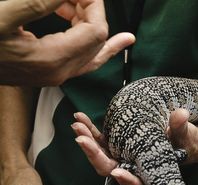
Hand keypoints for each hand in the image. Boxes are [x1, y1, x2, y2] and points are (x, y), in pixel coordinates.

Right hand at [0, 0, 134, 85]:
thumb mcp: (3, 14)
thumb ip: (39, 2)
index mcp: (53, 59)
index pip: (96, 31)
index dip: (93, 4)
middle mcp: (59, 72)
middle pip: (97, 39)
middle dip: (91, 10)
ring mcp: (55, 75)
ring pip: (91, 49)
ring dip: (86, 20)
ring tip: (73, 0)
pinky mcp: (48, 71)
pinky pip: (81, 58)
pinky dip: (85, 36)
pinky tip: (79, 19)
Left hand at [71, 110, 197, 184]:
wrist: (185, 136)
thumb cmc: (190, 142)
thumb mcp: (189, 136)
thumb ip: (182, 129)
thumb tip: (180, 114)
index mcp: (152, 174)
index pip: (137, 184)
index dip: (128, 180)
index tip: (118, 173)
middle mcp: (134, 168)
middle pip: (110, 169)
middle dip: (94, 155)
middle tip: (82, 140)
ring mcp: (124, 157)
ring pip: (102, 154)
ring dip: (87, 140)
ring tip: (77, 123)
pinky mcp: (119, 145)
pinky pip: (102, 141)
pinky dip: (91, 131)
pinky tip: (80, 118)